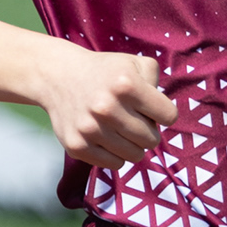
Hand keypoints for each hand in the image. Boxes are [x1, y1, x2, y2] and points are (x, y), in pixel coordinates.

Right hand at [36, 41, 176, 168]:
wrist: (57, 77)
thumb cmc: (104, 72)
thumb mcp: (134, 63)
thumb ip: (156, 81)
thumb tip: (162, 114)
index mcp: (126, 84)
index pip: (169, 116)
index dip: (162, 112)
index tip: (150, 108)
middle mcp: (107, 107)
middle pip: (153, 139)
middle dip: (147, 130)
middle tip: (133, 119)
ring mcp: (90, 128)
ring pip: (135, 155)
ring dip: (132, 144)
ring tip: (120, 129)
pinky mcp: (77, 145)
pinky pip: (114, 164)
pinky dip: (115, 154)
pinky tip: (106, 138)